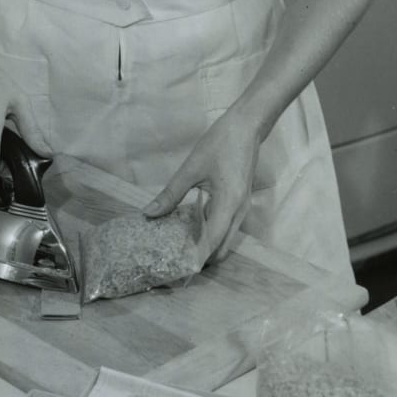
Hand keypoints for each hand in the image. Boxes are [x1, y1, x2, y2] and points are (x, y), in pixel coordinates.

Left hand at [142, 111, 261, 265]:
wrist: (247, 126)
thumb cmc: (219, 144)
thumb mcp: (190, 168)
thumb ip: (171, 194)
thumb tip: (149, 214)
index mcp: (229, 204)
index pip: (212, 242)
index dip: (196, 258)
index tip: (177, 269)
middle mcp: (239, 212)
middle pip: (222, 248)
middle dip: (202, 259)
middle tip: (175, 261)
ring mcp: (242, 208)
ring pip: (225, 239)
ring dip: (207, 247)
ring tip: (180, 249)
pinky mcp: (240, 203)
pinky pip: (226, 227)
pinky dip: (211, 234)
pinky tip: (191, 229)